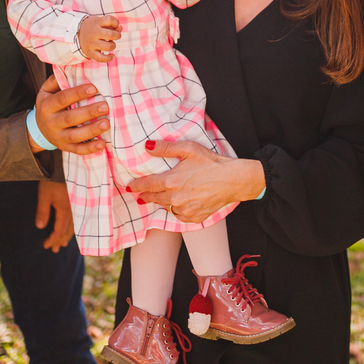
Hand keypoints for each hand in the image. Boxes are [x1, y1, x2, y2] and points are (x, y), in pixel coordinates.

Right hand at [34, 75, 108, 154]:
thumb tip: (71, 66)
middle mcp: (51, 122)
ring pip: (75, 135)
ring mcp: (58, 137)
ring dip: (92, 130)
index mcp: (47, 106)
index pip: (62, 98)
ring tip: (107, 123)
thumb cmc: (49, 104)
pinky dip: (90, 148)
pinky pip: (78, 150)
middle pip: (70, 118)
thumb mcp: (47, 91)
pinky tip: (102, 144)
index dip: (78, 93)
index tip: (93, 88)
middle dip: (89, 112)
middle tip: (106, 106)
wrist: (38, 129)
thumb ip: (57, 80)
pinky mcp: (65, 147)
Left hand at [36, 179, 73, 251]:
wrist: (64, 168)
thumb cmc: (52, 180)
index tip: (45, 246)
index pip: (59, 230)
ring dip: (67, 237)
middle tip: (54, 250)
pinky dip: (73, 229)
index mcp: (64, 210)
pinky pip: (77, 221)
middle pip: (67, 231)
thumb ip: (42, 211)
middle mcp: (73, 211)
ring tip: (62, 245)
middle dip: (60, 241)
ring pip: (74, 227)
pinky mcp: (78, 204)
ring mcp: (77, 208)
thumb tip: (40, 227)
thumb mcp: (44, 195)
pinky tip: (71, 231)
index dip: (52, 239)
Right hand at [78, 15, 121, 61]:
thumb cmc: (92, 28)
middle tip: (115, 36)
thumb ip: (111, 25)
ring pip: (108, 47)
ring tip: (110, 44)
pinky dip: (109, 58)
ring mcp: (92, 44)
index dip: (115, 22)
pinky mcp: (90, 53)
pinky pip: (101, 58)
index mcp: (97, 23)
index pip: (109, 20)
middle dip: (117, 35)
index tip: (114, 25)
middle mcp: (94, 33)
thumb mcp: (100, 22)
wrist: (76, 34)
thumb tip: (120, 28)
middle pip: (111, 34)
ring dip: (113, 45)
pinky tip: (112, 55)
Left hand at [128, 140, 262, 222]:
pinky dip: (177, 210)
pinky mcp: (194, 217)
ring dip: (162, 203)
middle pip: (154, 199)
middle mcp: (175, 198)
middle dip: (146, 197)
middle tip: (140, 196)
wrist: (233, 180)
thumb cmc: (212, 162)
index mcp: (171, 181)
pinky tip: (179, 204)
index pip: (147, 185)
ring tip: (161, 199)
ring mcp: (185, 210)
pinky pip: (180, 216)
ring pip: (167, 208)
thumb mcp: (189, 149)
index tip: (130, 187)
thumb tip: (147, 146)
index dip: (137, 186)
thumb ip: (166, 148)